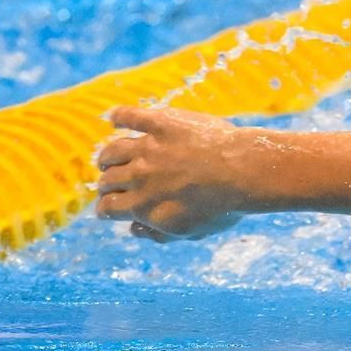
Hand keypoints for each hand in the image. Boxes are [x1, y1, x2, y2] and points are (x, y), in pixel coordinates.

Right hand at [92, 106, 257, 241]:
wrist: (246, 171)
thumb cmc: (225, 206)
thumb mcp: (192, 232)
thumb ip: (160, 234)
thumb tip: (134, 229)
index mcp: (142, 206)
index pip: (108, 208)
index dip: (104, 209)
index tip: (107, 208)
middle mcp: (138, 177)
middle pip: (108, 180)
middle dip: (106, 185)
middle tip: (110, 184)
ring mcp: (148, 148)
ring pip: (113, 151)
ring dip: (107, 156)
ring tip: (108, 158)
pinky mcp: (161, 123)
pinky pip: (131, 116)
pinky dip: (119, 116)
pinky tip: (114, 118)